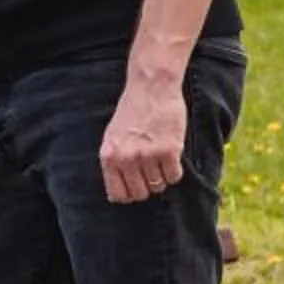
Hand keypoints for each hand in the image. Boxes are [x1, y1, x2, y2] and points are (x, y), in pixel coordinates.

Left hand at [100, 76, 188, 203]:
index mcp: (109, 157)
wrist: (151, 87)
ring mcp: (147, 155)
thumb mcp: (112, 137)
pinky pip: (174, 177)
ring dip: (162, 176)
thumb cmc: (132, 112)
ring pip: (158, 186)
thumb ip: (114, 163)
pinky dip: (175, 171)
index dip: (129, 194)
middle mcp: (126, 158)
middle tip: (151, 169)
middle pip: (140, 194)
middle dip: (147, 185)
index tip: (136, 185)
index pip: (118, 195)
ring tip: (160, 157)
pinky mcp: (169, 150)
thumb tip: (119, 193)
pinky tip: (171, 156)